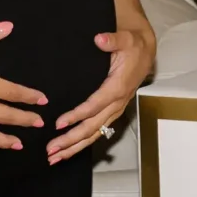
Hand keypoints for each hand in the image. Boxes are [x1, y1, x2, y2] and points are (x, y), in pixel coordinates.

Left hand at [48, 21, 155, 164]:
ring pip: (95, 133)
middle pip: (93, 126)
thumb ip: (112, 39)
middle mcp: (117, 103)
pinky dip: (82, 143)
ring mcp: (115, 110)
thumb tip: (100, 39)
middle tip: (51, 149)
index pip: (95, 105)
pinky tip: (67, 151)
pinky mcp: (112, 112)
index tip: (59, 123)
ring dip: (74, 147)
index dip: (78, 115)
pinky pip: (97, 131)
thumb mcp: (125, 38)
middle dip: (71, 139)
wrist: (145, 52)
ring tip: (54, 157)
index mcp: (117, 87)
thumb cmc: (132, 45)